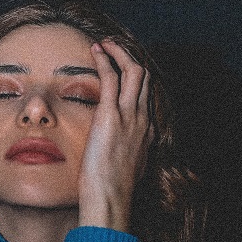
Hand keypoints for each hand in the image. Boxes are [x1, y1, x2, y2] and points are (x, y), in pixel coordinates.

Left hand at [77, 38, 153, 231]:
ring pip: (134, 71)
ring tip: (105, 44)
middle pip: (145, 78)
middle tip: (114, 48)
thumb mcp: (125, 169)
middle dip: (130, 58)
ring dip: (120, 53)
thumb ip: (124, 155)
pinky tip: (95, 51)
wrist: (110, 198)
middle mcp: (143, 119)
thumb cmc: (111, 189)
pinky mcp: (112, 115)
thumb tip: (114, 153)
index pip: (146, 95)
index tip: (121, 68)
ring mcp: (130, 116)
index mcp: (146, 131)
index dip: (135, 78)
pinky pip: (112, 77)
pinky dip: (106, 60)